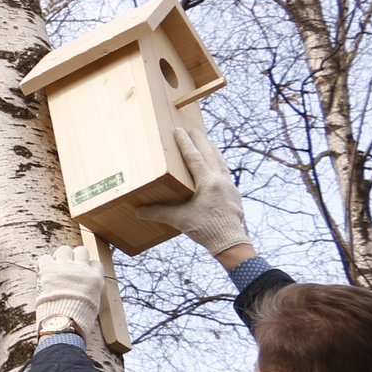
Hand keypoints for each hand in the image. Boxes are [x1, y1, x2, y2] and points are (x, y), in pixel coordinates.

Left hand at [34, 244, 104, 342]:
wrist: (66, 319)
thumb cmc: (80, 316)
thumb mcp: (94, 303)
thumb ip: (91, 291)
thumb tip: (86, 290)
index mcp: (94, 278)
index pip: (95, 263)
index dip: (89, 266)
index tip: (84, 272)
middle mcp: (81, 269)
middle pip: (81, 251)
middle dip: (76, 256)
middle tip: (69, 265)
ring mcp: (65, 267)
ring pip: (64, 250)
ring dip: (61, 256)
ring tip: (57, 265)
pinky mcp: (49, 269)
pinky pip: (45, 257)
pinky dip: (45, 262)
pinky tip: (44, 269)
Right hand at [139, 130, 250, 256]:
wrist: (230, 242)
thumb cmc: (206, 229)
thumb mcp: (180, 219)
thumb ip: (159, 212)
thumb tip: (138, 210)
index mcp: (208, 182)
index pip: (194, 158)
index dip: (185, 143)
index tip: (179, 130)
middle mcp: (221, 180)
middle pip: (211, 154)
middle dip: (201, 140)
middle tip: (195, 129)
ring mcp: (230, 187)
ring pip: (221, 163)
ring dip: (213, 150)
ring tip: (208, 141)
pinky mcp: (233, 195)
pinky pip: (226, 174)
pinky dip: (220, 165)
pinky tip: (217, 167)